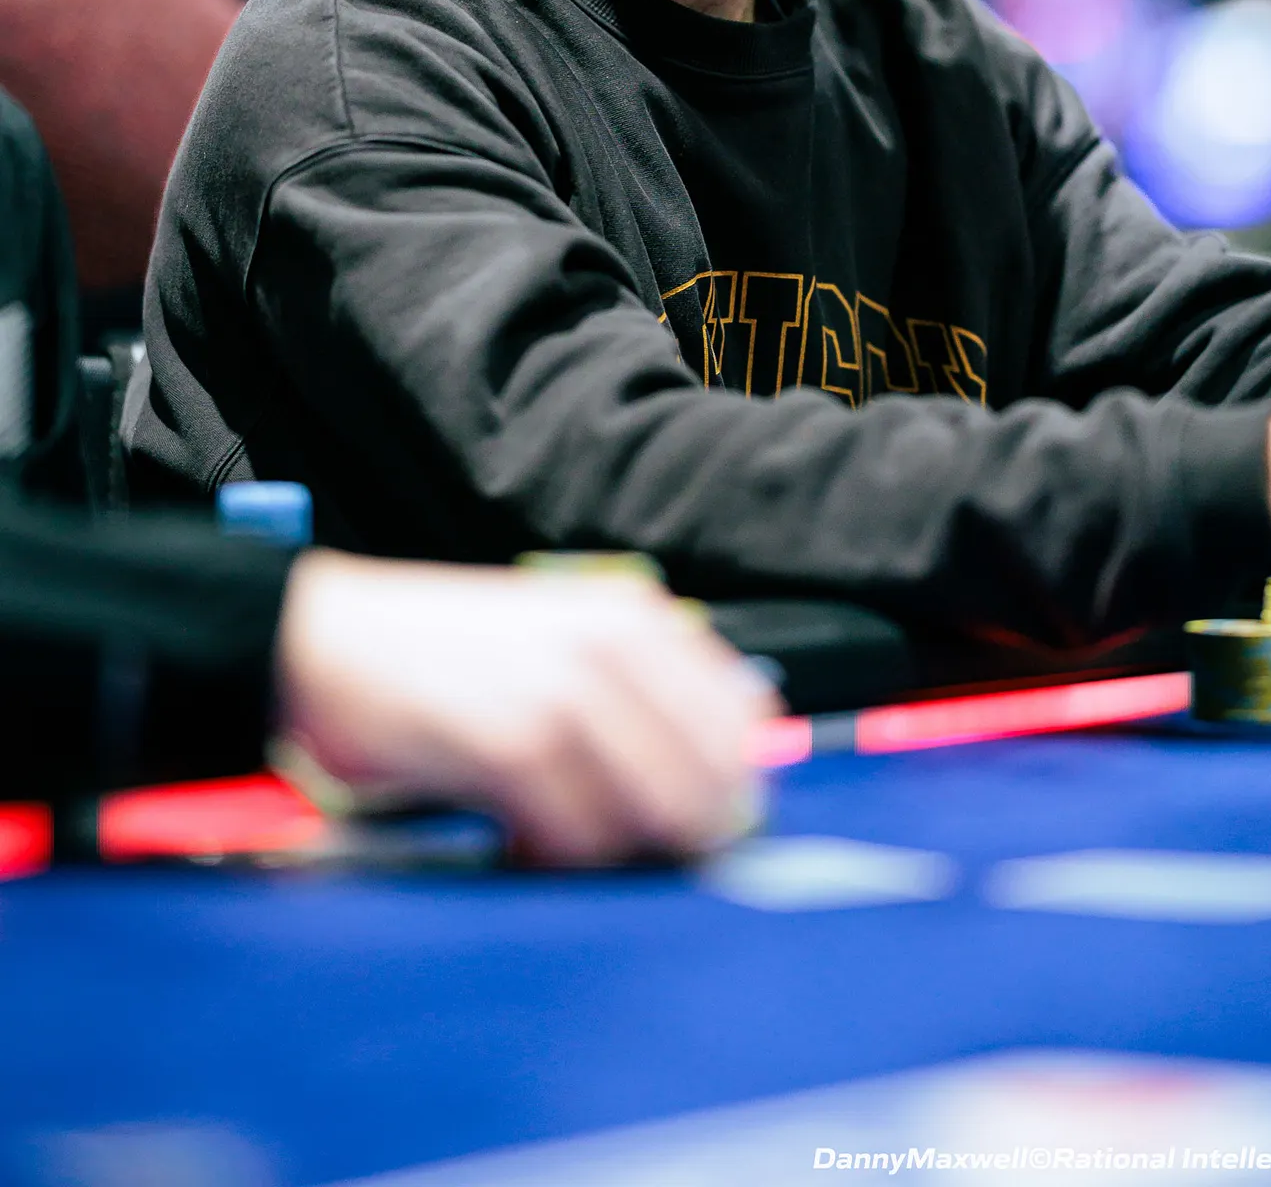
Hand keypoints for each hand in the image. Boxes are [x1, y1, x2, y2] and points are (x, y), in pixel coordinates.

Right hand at [274, 552, 776, 864]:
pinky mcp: (510, 741)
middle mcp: (611, 643)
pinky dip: (559, 858)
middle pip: (709, 774)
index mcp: (631, 615)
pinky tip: (519, 847)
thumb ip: (640, 690)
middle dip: (689, 834)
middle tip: (639, 860)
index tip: (712, 830)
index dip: (734, 786)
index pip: (740, 718)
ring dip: (620, 852)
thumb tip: (724, 776)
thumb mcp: (556, 641)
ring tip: (560, 846)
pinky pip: (578, 833)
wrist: (325, 639)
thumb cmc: (443, 655)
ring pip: (653, 810)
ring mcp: (563, 690)